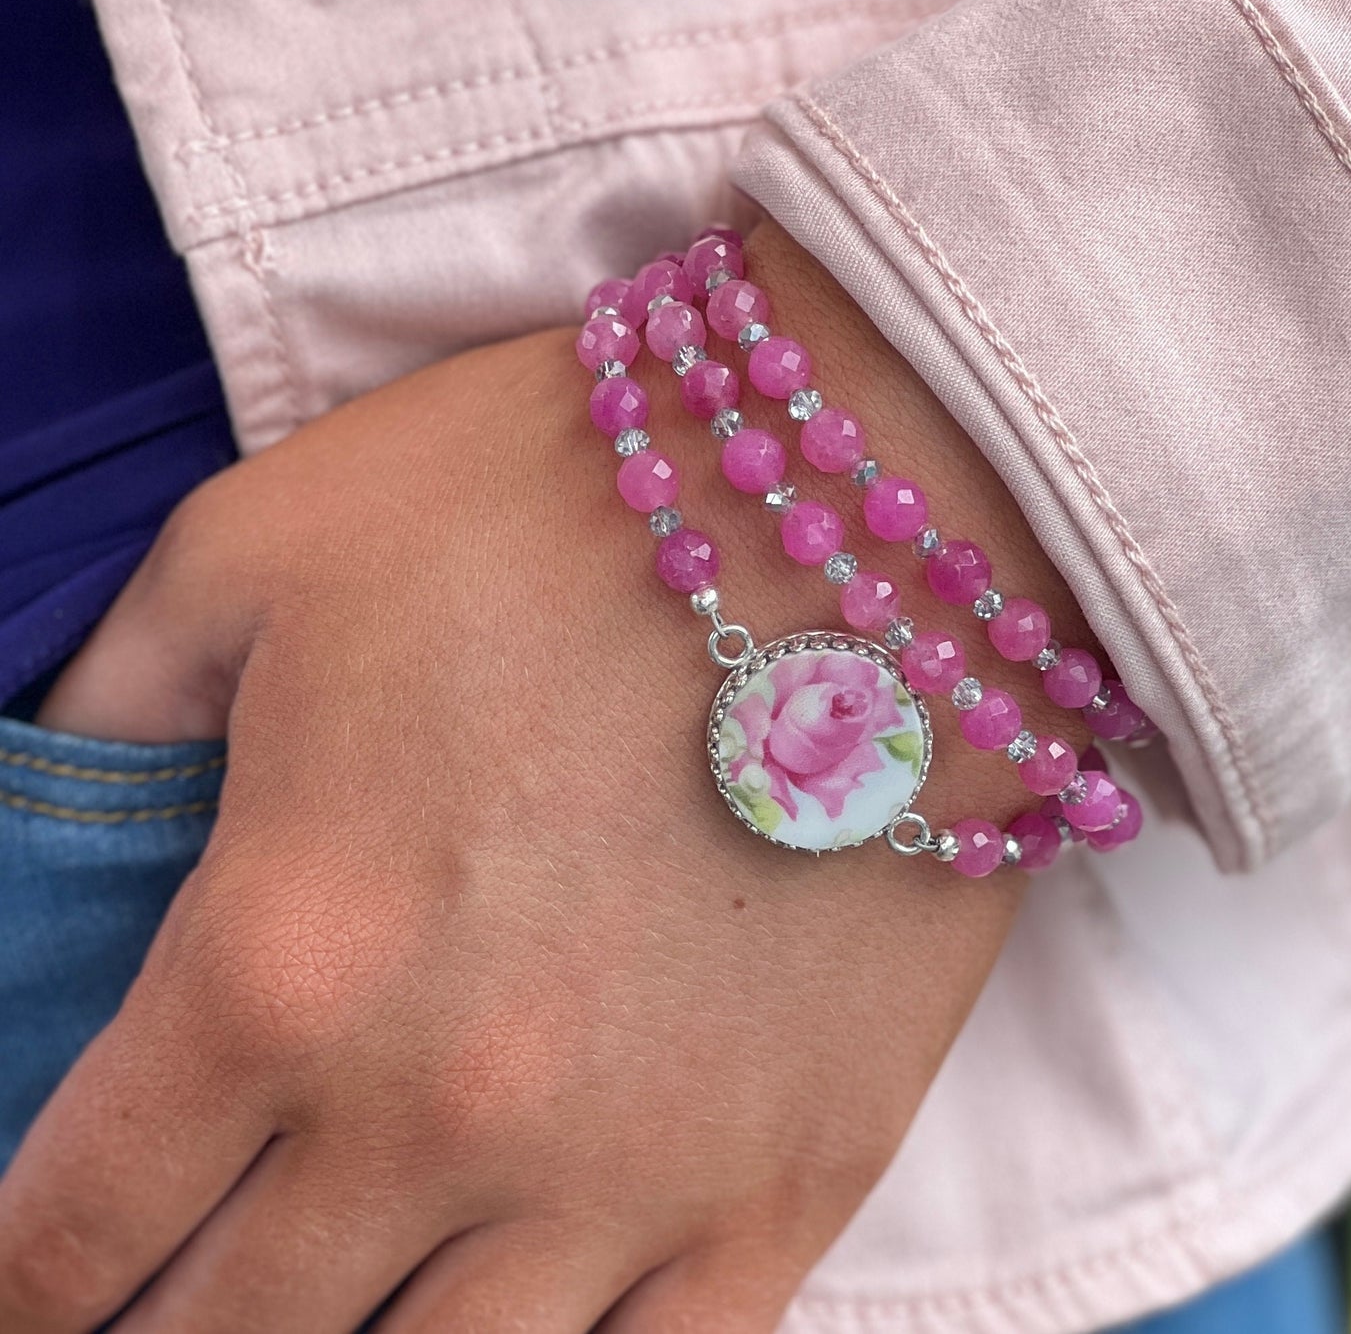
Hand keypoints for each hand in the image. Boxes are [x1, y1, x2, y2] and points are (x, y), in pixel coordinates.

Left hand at [0, 226, 1092, 1331]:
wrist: (868, 513)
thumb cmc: (564, 497)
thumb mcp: (269, 544)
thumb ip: (115, 693)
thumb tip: (51, 790)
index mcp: (282, 960)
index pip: (76, 1221)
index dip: (22, 1276)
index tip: (31, 1280)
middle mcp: (440, 1112)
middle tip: (165, 1296)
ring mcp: (631, 1172)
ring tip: (335, 1307)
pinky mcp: (794, 1178)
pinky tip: (517, 1329)